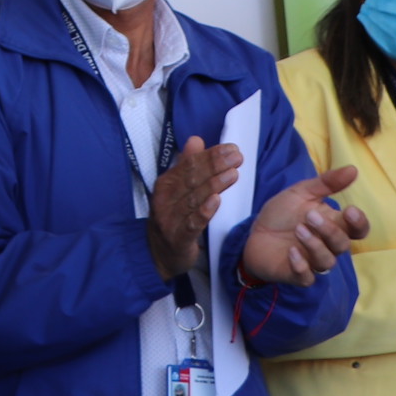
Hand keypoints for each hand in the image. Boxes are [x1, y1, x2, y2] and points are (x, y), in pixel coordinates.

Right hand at [149, 138, 238, 280]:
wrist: (158, 255)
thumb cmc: (172, 217)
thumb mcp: (176, 189)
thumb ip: (186, 165)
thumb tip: (196, 140)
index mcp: (166, 184)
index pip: (188, 165)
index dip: (210, 155)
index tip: (231, 148)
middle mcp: (165, 199)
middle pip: (192, 179)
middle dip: (215, 166)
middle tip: (237, 158)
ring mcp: (170, 219)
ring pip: (194, 199)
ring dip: (213, 185)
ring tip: (233, 174)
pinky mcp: (178, 238)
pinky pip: (192, 224)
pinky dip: (204, 212)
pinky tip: (216, 202)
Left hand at [240, 165, 371, 284]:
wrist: (253, 233)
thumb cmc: (282, 214)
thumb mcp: (301, 193)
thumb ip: (326, 183)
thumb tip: (353, 169)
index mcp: (333, 224)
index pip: (358, 229)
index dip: (359, 223)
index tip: (349, 210)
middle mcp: (327, 245)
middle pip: (342, 244)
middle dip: (329, 230)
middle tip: (309, 216)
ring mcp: (312, 261)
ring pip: (327, 261)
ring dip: (315, 246)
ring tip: (299, 230)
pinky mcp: (296, 274)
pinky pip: (307, 278)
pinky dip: (301, 266)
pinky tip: (291, 252)